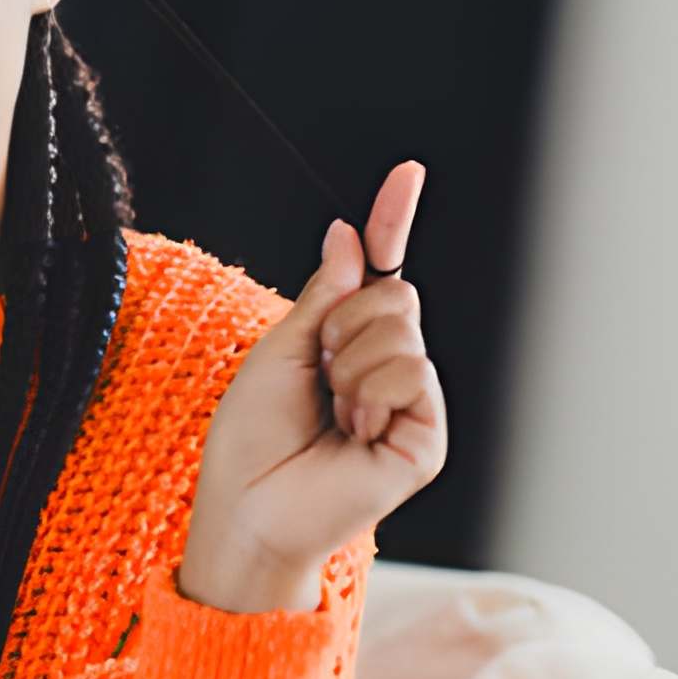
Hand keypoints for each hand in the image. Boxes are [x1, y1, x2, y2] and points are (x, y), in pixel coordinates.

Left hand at [179, 160, 447, 610]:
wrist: (249, 506)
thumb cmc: (253, 437)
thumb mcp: (280, 349)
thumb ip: (325, 294)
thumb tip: (349, 235)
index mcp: (348, 341)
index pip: (380, 269)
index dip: (392, 219)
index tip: (407, 172)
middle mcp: (387, 365)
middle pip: (394, 292)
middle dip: (342, 322)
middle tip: (319, 374)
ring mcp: (412, 401)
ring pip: (403, 328)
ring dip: (351, 361)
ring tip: (334, 412)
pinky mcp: (428, 436)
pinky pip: (415, 372)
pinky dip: (372, 392)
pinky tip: (355, 431)